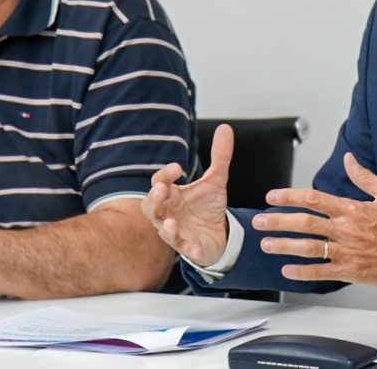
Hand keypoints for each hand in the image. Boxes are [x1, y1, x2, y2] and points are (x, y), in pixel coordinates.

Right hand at [142, 123, 232, 266]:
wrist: (218, 234)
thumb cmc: (208, 206)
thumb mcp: (216, 180)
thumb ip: (220, 156)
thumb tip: (225, 128)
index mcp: (172, 194)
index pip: (160, 181)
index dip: (165, 175)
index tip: (178, 167)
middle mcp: (168, 212)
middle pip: (151, 206)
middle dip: (154, 198)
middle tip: (161, 189)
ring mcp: (175, 230)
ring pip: (162, 230)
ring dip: (166, 227)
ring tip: (171, 223)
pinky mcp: (187, 246)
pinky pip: (184, 249)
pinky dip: (189, 248)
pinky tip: (195, 248)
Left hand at [255, 152, 376, 286]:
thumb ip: (365, 177)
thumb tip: (349, 159)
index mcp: (352, 209)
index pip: (314, 199)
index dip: (290, 196)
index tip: (273, 196)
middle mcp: (346, 230)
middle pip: (304, 223)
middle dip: (277, 220)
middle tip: (258, 220)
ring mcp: (346, 251)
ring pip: (307, 248)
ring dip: (283, 246)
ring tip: (265, 244)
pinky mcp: (350, 271)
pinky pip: (320, 272)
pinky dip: (301, 272)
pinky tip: (287, 271)